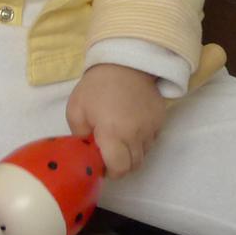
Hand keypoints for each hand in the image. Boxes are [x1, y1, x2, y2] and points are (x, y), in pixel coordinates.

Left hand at [66, 63, 165, 177]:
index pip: (119, 169)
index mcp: (113, 134)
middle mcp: (136, 135)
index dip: (110, 172)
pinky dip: (142, 140)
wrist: (125, 62)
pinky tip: (132, 126)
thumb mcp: (75, 109)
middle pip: (134, 165)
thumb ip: (79, 136)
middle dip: (121, 165)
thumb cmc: (96, 86)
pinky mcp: (160, 120)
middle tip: (110, 153)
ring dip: (132, 152)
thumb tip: (87, 151)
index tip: (102, 164)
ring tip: (121, 136)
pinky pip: (152, 140)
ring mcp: (151, 128)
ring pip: (144, 154)